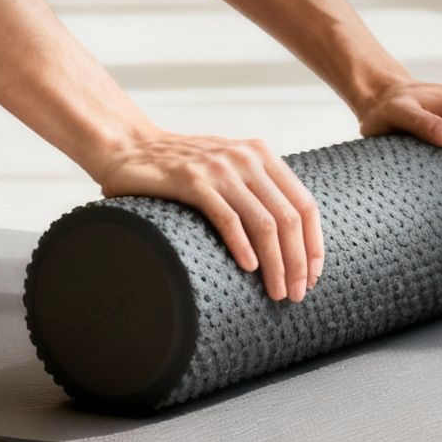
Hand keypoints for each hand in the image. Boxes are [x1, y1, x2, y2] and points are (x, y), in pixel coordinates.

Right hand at [92, 128, 323, 302]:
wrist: (128, 147)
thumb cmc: (179, 168)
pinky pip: (227, 217)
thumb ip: (255, 188)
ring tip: (276, 292)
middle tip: (296, 294)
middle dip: (299, 262)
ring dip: (276, 263)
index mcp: (261, 155)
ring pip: (264, 222)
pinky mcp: (191, 180)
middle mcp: (247, 158)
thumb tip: (289, 239)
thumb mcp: (227, 168)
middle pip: (289, 218)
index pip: (304, 204)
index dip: (314, 244)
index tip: (314, 276)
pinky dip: (242, 245)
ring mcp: (220, 168)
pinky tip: (249, 268)